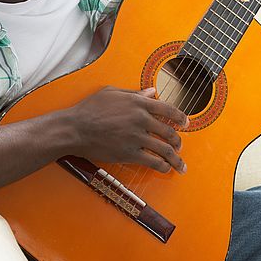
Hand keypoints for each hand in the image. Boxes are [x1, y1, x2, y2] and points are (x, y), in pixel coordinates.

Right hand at [67, 86, 188, 173]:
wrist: (75, 128)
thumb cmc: (90, 108)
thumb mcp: (112, 93)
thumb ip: (135, 93)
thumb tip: (152, 92)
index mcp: (139, 103)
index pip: (168, 110)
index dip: (181, 118)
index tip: (186, 123)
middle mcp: (141, 119)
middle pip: (169, 132)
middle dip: (179, 141)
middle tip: (180, 146)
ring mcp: (136, 137)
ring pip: (165, 149)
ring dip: (176, 158)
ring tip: (180, 164)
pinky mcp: (130, 153)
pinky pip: (153, 161)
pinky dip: (163, 166)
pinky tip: (165, 169)